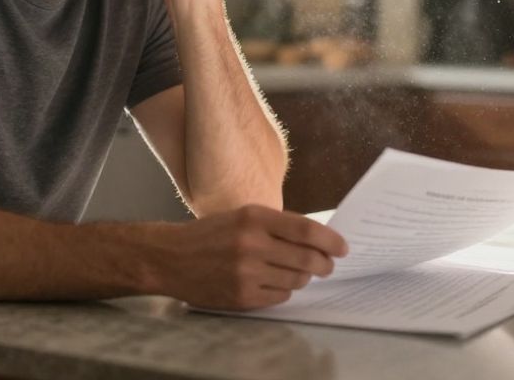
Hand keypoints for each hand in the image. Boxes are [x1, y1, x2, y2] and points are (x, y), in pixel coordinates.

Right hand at [160, 205, 347, 309]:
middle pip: (306, 259)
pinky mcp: (241, 296)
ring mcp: (246, 273)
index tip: (343, 247)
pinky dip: (284, 291)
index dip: (330, 240)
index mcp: (254, 218)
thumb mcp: (242, 216)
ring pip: (295, 281)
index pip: (305, 230)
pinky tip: (275, 283)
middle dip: (324, 264)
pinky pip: (279, 297)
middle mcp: (251, 244)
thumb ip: (277, 225)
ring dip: (303, 279)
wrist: (170, 258)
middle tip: (328, 266)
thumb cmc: (210, 235)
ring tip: (299, 274)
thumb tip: (317, 239)